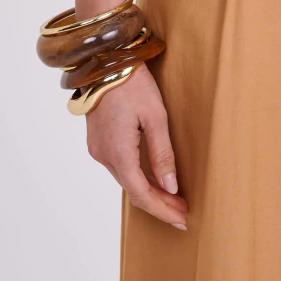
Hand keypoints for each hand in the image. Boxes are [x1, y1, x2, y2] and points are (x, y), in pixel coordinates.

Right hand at [85, 63, 187, 229]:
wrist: (105, 60)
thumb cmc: (132, 83)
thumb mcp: (155, 116)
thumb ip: (162, 153)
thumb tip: (170, 187)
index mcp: (118, 153)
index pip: (141, 194)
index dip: (162, 210)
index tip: (180, 220)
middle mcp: (103, 156)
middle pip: (133, 191)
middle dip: (159, 203)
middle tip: (182, 212)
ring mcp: (98, 149)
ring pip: (126, 180)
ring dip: (149, 191)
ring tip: (173, 198)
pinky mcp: (98, 141)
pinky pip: (120, 167)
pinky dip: (137, 177)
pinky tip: (153, 178)